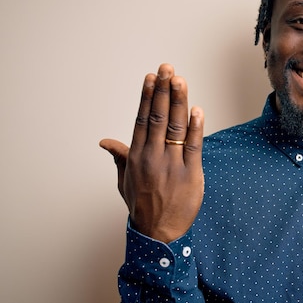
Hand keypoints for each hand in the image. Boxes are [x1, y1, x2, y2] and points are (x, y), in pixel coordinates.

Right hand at [100, 63, 204, 242]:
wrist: (159, 233)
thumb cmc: (142, 205)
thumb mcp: (124, 180)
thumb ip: (120, 157)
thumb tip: (105, 141)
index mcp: (137, 156)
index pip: (143, 120)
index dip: (148, 97)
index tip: (151, 78)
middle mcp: (153, 157)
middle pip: (159, 118)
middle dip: (163, 91)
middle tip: (167, 68)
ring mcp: (172, 165)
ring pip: (176, 127)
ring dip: (178, 102)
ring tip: (180, 80)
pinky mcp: (191, 174)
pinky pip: (193, 146)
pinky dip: (195, 128)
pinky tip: (196, 110)